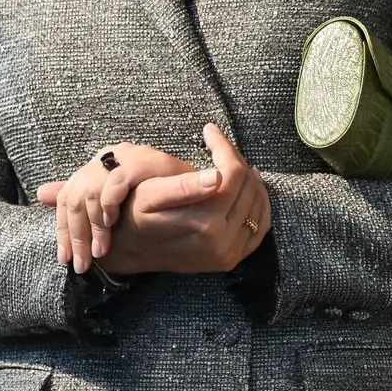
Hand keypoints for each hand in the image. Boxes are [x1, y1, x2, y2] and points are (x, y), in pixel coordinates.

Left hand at [38, 143, 196, 272]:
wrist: (200, 189)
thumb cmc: (161, 196)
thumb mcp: (120, 205)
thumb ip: (84, 201)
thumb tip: (41, 193)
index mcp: (98, 166)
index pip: (67, 198)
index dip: (64, 230)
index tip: (66, 259)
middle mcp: (107, 156)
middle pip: (73, 197)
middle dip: (75, 235)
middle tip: (82, 264)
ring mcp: (124, 156)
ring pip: (89, 193)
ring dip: (92, 227)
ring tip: (101, 252)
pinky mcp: (141, 161)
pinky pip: (114, 183)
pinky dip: (108, 205)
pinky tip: (112, 225)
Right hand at [72, 125, 270, 276]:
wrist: (131, 249)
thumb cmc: (137, 215)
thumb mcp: (149, 195)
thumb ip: (183, 186)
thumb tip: (216, 176)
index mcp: (204, 223)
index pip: (232, 173)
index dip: (224, 147)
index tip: (209, 131)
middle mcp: (222, 242)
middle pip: (248, 186)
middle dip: (236, 159)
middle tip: (219, 146)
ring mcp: (229, 253)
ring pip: (258, 204)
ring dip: (249, 179)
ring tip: (231, 163)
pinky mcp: (232, 259)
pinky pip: (260, 227)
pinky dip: (258, 204)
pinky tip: (246, 188)